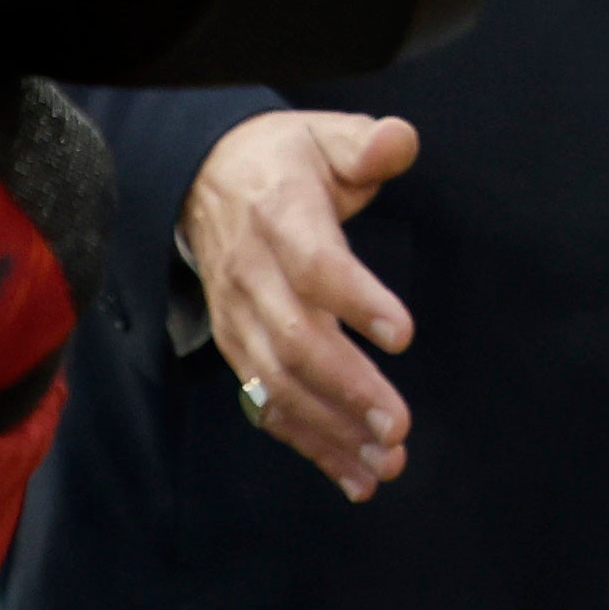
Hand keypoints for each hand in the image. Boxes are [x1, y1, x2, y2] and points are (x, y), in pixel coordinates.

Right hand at [183, 112, 420, 502]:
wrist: (204, 179)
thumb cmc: (285, 159)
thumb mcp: (325, 134)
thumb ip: (367, 143)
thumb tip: (399, 142)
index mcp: (279, 219)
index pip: (316, 266)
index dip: (357, 300)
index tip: (404, 334)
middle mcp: (253, 279)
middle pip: (297, 341)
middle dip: (348, 389)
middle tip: (397, 427)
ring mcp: (241, 321)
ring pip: (281, 385)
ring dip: (332, 429)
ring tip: (384, 464)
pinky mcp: (240, 349)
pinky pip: (271, 403)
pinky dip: (310, 443)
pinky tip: (352, 475)